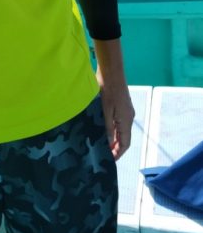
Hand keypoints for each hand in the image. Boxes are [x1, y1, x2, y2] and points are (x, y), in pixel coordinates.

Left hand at [93, 39, 134, 160]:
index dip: (118, 153)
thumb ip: (108, 128)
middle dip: (116, 147)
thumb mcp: (106, 111)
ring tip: (103, 144)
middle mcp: (129, 117)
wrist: (112, 72)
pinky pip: (120, 122)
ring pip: (122, 130)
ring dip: (114, 139)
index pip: (125, 143)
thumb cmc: (107, 91)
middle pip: (124, 138)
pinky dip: (114, 129)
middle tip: (104, 154)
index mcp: (126, 121)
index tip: (110, 160)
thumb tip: (110, 143)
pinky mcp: (123, 105)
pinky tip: (104, 129)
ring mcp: (127, 111)